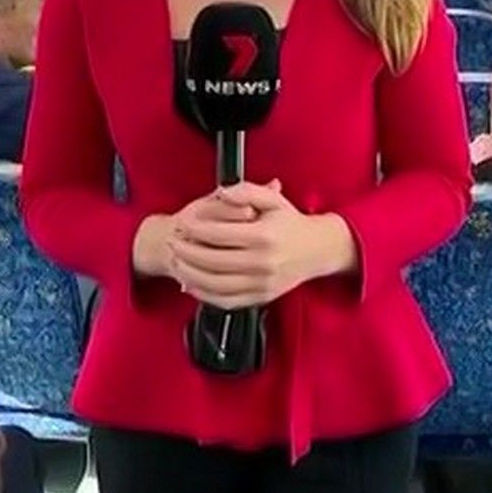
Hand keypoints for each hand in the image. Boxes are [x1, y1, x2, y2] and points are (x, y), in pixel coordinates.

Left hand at [169, 180, 355, 308]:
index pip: (218, 234)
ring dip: (190, 274)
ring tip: (177, 262)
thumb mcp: (273, 200)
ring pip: (215, 285)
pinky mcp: (261, 298)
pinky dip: (204, 295)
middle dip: (186, 252)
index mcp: (263, 236)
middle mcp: (262, 263)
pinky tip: (192, 284)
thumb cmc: (292, 223)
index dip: (194, 229)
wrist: (318, 250)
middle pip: (212, 261)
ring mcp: (261, 284)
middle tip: (172, 243)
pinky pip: (226, 301)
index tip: (182, 223)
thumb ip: (245, 191)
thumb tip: (222, 192)